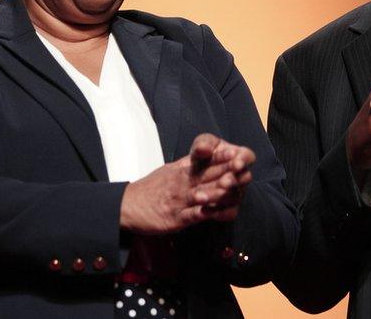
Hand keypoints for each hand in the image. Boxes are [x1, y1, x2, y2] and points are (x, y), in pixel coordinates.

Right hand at [119, 133, 254, 233]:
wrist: (127, 205)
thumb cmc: (152, 188)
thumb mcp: (171, 170)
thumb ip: (191, 165)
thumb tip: (210, 157)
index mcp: (182, 169)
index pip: (205, 160)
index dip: (222, 157)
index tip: (237, 153)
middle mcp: (182, 182)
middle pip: (208, 175)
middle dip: (227, 171)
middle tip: (244, 168)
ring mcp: (179, 199)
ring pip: (202, 193)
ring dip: (218, 190)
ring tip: (232, 186)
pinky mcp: (175, 217)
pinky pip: (192, 215)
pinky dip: (204, 213)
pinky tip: (214, 211)